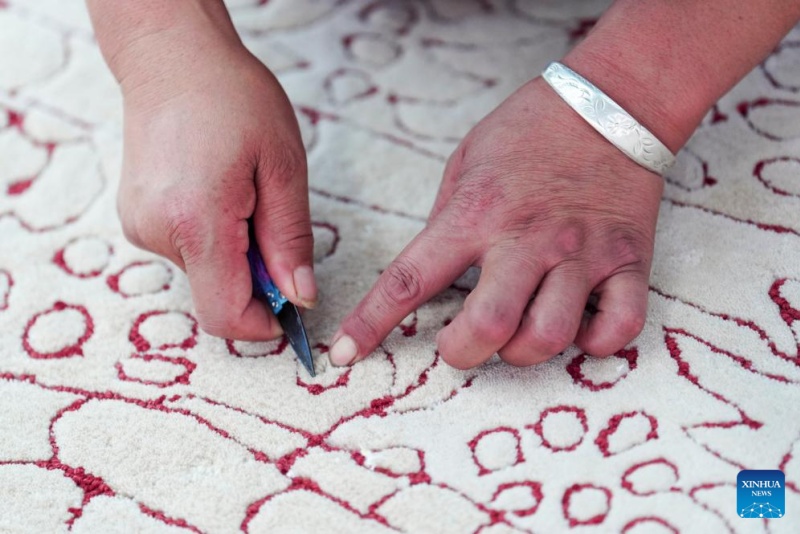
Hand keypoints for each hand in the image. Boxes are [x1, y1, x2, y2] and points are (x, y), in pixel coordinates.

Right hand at [117, 29, 314, 339]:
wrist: (171, 58)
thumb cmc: (233, 99)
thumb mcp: (283, 166)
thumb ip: (290, 240)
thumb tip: (301, 297)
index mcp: (197, 222)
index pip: (225, 314)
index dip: (264, 324)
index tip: (291, 306)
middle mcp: (157, 233)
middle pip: (217, 294)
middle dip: (256, 277)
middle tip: (271, 218)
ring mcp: (140, 226)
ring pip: (204, 272)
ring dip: (235, 251)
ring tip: (243, 193)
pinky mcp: (137, 218)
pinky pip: (187, 249)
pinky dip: (214, 237)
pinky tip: (220, 191)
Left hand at [330, 78, 662, 367]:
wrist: (611, 102)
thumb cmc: (529, 130)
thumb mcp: (465, 164)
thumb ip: (446, 222)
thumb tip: (434, 275)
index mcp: (475, 214)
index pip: (409, 279)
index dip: (370, 324)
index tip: (344, 353)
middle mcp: (526, 239)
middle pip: (487, 327)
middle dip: (462, 353)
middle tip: (461, 345)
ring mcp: (580, 253)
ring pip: (549, 337)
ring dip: (522, 352)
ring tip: (518, 333)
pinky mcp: (627, 261)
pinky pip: (618, 328)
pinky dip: (594, 343)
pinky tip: (579, 327)